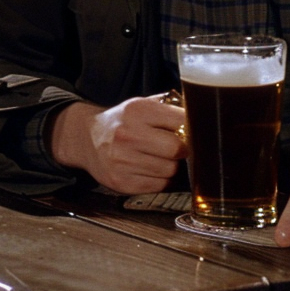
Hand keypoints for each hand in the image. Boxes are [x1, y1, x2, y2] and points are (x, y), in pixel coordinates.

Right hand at [49, 96, 186, 194]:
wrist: (88, 139)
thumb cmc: (122, 121)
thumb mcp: (141, 104)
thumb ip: (169, 107)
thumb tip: (201, 113)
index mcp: (137, 110)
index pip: (181, 120)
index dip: (192, 127)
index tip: (193, 131)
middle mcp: (128, 134)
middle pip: (177, 149)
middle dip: (183, 150)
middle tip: (178, 147)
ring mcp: (123, 160)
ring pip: (170, 170)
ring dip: (172, 166)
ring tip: (162, 158)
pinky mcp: (122, 182)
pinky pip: (159, 185)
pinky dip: (162, 179)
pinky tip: (153, 169)